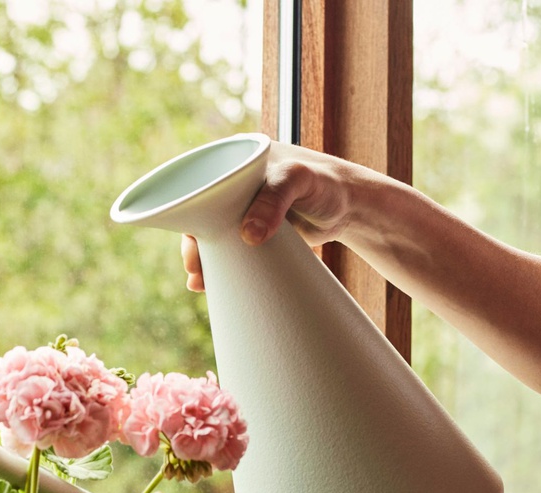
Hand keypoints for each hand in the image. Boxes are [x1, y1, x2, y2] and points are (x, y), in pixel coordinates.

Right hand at [181, 142, 360, 290]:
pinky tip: (211, 282)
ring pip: (215, 236)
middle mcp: (236, 185)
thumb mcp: (298, 181)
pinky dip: (222, 265)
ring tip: (199, 283)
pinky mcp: (255, 232)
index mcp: (237, 161)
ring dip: (206, 259)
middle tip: (195, 270)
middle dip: (195, 244)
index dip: (189, 214)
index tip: (191, 241)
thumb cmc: (326, 183)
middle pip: (203, 216)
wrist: (351, 207)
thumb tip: (247, 236)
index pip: (201, 185)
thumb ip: (273, 202)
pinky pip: (232, 249)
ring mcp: (245, 211)